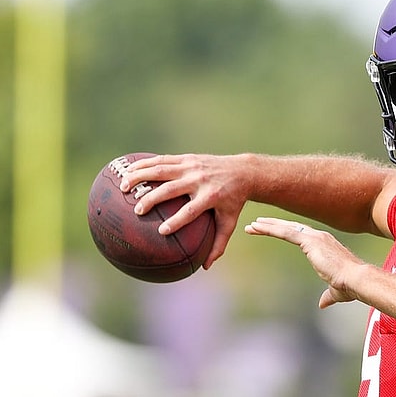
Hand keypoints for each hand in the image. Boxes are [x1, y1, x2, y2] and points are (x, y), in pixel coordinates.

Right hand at [120, 153, 248, 268]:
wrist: (242, 171)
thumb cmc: (234, 202)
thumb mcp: (229, 222)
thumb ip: (218, 244)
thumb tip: (206, 267)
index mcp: (211, 197)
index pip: (191, 211)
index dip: (177, 221)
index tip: (162, 231)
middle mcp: (199, 180)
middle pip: (171, 190)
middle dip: (152, 199)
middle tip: (137, 210)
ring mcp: (192, 167)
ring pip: (162, 170)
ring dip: (140, 177)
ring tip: (123, 187)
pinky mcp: (187, 159)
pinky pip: (162, 160)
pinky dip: (144, 164)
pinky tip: (128, 170)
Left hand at [245, 217, 364, 307]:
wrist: (356, 279)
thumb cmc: (349, 286)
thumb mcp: (335, 291)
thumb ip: (327, 296)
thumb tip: (322, 304)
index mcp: (324, 245)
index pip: (300, 235)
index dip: (286, 232)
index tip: (272, 231)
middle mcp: (319, 237)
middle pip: (291, 228)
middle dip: (273, 225)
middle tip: (256, 224)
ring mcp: (315, 237)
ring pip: (286, 228)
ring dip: (267, 226)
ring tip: (252, 226)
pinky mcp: (310, 241)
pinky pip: (286, 232)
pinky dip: (270, 229)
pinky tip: (258, 228)